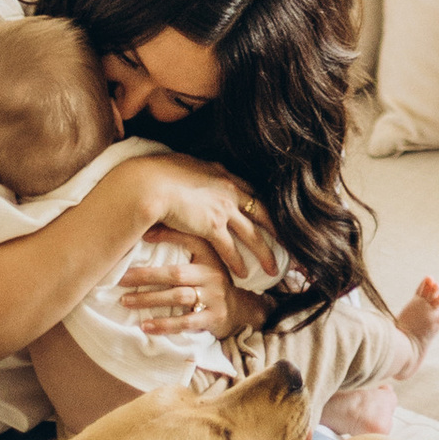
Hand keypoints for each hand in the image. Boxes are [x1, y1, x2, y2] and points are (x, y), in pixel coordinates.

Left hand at [120, 234, 260, 341]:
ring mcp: (214, 297)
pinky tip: (145, 326)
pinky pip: (186, 322)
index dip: (168, 235)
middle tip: (121, 278)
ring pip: (178, 297)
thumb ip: (183, 242)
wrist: (241, 309)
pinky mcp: (213, 318)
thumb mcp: (205, 258)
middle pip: (175, 274)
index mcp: (210, 255)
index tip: (142, 235)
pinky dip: (164, 325)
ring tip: (126, 301)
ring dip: (150, 299)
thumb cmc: (212, 279)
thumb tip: (147, 229)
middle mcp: (212, 274)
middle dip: (146, 275)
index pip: (189, 239)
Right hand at [130, 162, 272, 280]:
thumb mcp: (183, 164)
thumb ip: (194, 171)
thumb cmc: (158, 173)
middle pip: (261, 212)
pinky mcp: (212, 226)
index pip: (250, 190)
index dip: (261, 204)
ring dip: (264, 253)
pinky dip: (238, 262)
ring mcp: (223, 208)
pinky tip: (243, 274)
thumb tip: (189, 172)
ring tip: (273, 269)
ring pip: (252, 234)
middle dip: (276, 229)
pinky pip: (231, 248)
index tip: (270, 216)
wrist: (151, 183)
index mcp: (222, 173)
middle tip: (287, 243)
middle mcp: (229, 189)